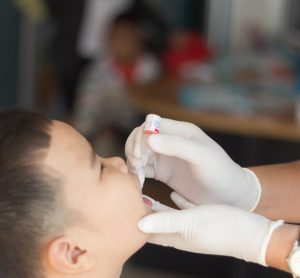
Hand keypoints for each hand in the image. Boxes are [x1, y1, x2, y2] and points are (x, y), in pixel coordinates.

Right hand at [126, 117, 260, 210]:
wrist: (228, 196)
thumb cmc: (220, 172)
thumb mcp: (201, 156)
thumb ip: (177, 145)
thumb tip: (149, 139)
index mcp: (181, 131)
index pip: (151, 125)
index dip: (141, 137)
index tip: (141, 155)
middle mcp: (171, 141)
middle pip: (141, 137)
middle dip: (134, 148)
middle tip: (137, 164)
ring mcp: (166, 157)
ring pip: (139, 152)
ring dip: (133, 160)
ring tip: (137, 173)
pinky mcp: (163, 172)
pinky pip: (143, 168)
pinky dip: (137, 172)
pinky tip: (139, 181)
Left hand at [141, 195, 282, 265]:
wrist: (251, 233)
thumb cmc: (222, 228)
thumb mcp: (191, 221)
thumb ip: (166, 221)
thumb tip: (139, 223)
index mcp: (175, 236)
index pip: (147, 231)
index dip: (134, 220)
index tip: (123, 207)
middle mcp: (179, 233)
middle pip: (154, 223)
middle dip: (142, 212)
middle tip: (130, 197)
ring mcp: (191, 227)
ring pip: (167, 216)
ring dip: (156, 206)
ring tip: (145, 192)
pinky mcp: (201, 220)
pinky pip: (183, 211)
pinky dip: (176, 203)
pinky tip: (173, 194)